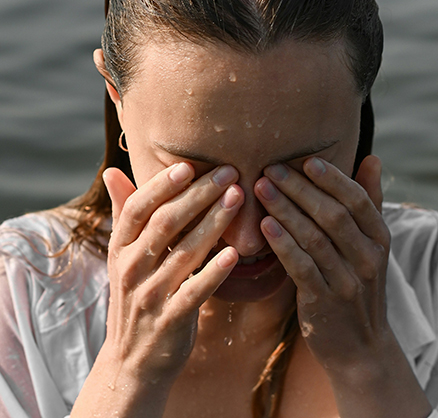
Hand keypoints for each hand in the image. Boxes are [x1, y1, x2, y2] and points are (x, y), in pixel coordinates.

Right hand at [102, 163, 243, 387]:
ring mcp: (150, 296)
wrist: (131, 360)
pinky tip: (236, 253)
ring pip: (183, 252)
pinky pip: (194, 292)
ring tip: (238, 198)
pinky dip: (214, 272)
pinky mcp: (170, 321)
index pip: (137, 209)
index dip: (161, 185)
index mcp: (121, 248)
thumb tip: (112, 171)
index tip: (188, 165)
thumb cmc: (135, 295)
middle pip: (165, 223)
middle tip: (228, 172)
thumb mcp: (122, 256)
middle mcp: (131, 268)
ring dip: (213, 223)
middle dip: (198, 195)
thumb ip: (123, 212)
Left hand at [254, 155, 390, 369]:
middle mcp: (368, 259)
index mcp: (380, 239)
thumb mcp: (372, 245)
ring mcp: (347, 282)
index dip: (333, 179)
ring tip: (261, 188)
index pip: (358, 201)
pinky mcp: (324, 303)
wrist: (361, 346)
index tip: (306, 161)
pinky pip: (302, 268)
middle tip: (271, 169)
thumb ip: (369, 201)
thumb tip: (372, 158)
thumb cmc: (359, 283)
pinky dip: (284, 244)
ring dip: (286, 210)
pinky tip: (264, 225)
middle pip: (333, 215)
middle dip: (300, 189)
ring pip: (315, 238)